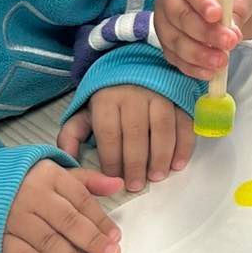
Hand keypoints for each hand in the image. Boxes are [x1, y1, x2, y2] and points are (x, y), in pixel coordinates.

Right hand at [3, 160, 122, 252]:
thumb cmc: (26, 182)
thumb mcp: (56, 174)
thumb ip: (87, 181)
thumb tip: (118, 184)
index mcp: (51, 177)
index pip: (81, 200)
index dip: (100, 220)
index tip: (115, 238)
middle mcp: (33, 196)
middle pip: (67, 221)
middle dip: (91, 241)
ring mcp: (14, 218)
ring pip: (46, 241)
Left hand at [57, 85, 194, 193]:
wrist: (136, 67)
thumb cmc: (109, 99)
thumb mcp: (85, 112)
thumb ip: (72, 134)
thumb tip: (67, 158)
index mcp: (107, 99)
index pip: (109, 133)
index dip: (112, 159)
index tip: (114, 178)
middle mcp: (134, 95)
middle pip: (136, 133)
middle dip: (136, 163)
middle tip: (136, 185)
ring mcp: (160, 95)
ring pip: (162, 128)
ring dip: (161, 156)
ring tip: (157, 176)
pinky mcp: (179, 98)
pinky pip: (184, 123)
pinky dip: (184, 146)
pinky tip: (178, 164)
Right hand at [153, 0, 251, 79]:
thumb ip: (233, 11)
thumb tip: (231, 35)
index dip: (204, 2)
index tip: (217, 14)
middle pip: (182, 17)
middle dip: (206, 33)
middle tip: (230, 42)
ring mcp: (164, 21)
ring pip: (176, 41)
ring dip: (200, 54)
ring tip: (222, 61)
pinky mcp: (166, 42)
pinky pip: (176, 57)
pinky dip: (193, 67)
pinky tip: (209, 73)